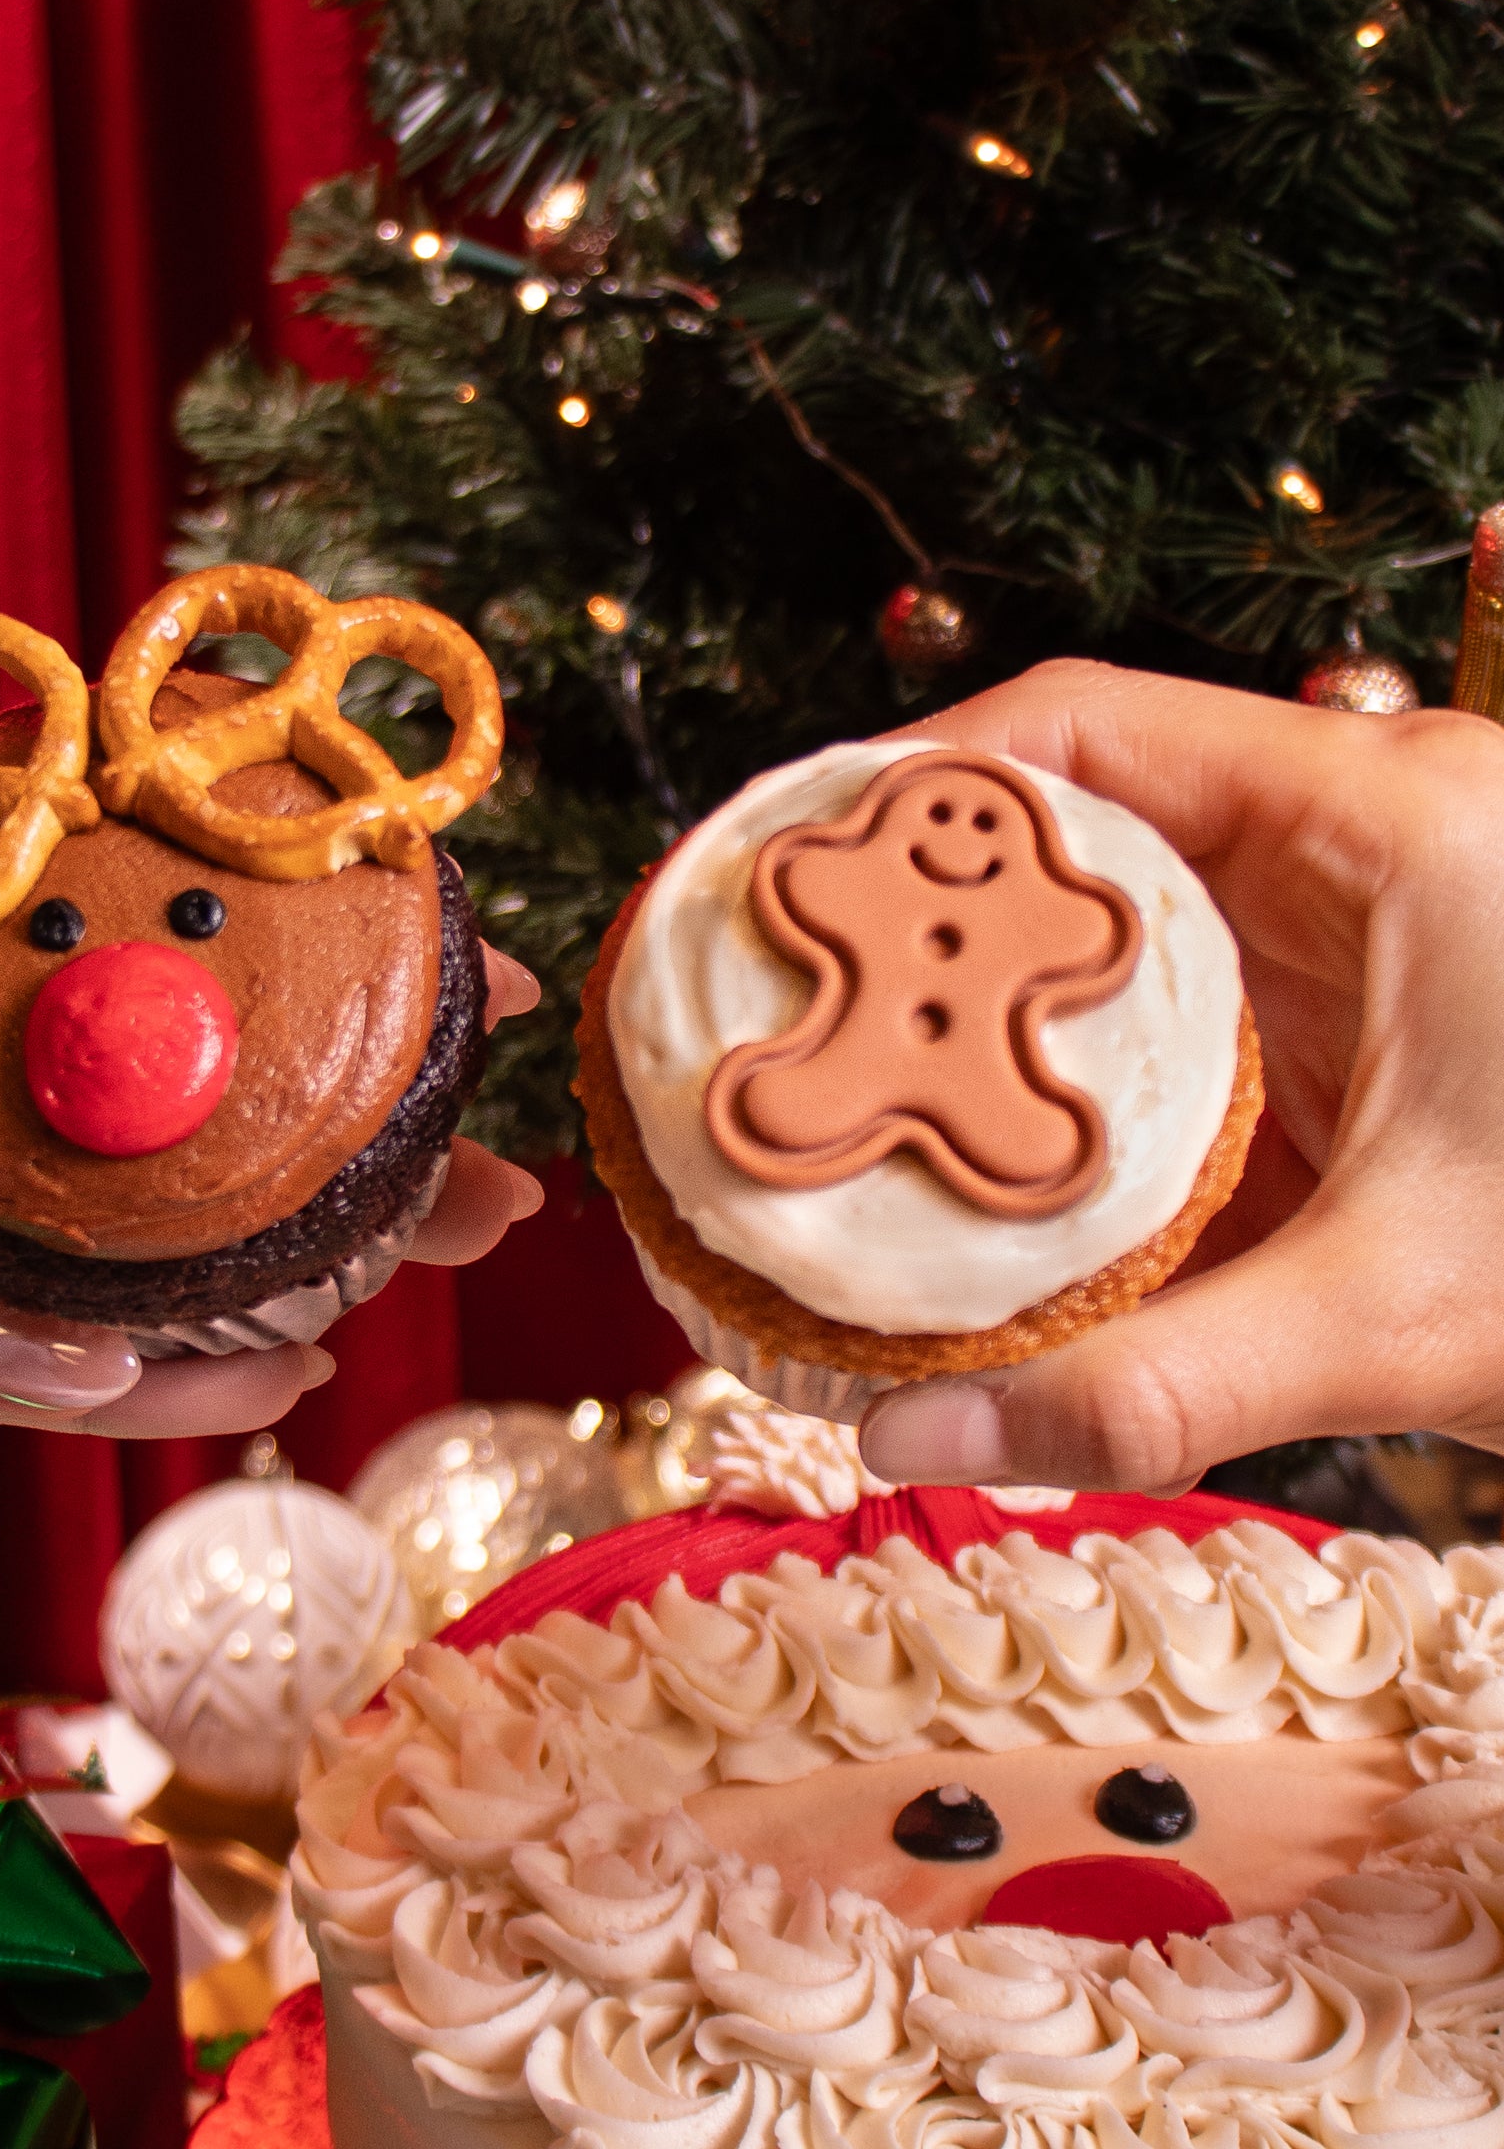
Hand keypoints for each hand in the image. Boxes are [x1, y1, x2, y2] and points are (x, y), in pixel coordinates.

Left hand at [0, 738, 543, 1575]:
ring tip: (405, 1257)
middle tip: (445, 1116)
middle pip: (55, 1029)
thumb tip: (93, 1341)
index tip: (381, 907)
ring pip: (28, 1197)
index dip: (205, 873)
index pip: (11, 842)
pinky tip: (237, 1375)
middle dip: (248, 1075)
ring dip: (203, 1240)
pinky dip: (76, 1361)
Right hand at [856, 661, 1503, 1494]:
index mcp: (1384, 824)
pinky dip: (1068, 1055)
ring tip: (846, 1046)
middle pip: (1079, 812)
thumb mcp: (1394, 1318)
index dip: (909, 785)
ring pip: (1118, 911)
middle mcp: (1361, 839)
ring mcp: (1358, 923)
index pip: (1084, 729)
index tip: (784, 869)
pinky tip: (983, 1130)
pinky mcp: (1354, 1010)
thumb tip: (910, 1447)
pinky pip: (1172, 1000)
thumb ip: (1144, 1384)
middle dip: (920, 893)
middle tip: (780, 974)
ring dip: (987, 977)